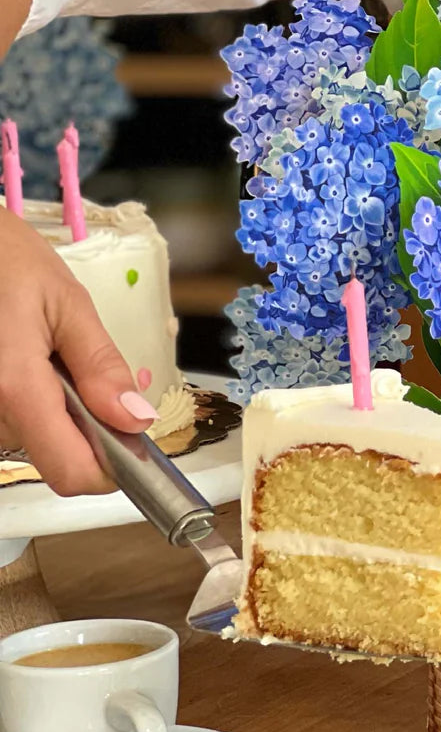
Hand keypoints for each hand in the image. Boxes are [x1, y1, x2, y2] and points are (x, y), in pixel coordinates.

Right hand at [0, 208, 156, 494]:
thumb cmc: (3, 260)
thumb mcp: (67, 302)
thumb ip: (100, 366)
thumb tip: (135, 419)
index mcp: (13, 386)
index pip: (70, 471)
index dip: (109, 468)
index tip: (131, 438)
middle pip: (53, 454)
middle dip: (84, 421)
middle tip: (88, 368)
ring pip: (30, 439)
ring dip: (55, 408)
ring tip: (50, 354)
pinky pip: (9, 421)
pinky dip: (30, 401)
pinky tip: (30, 361)